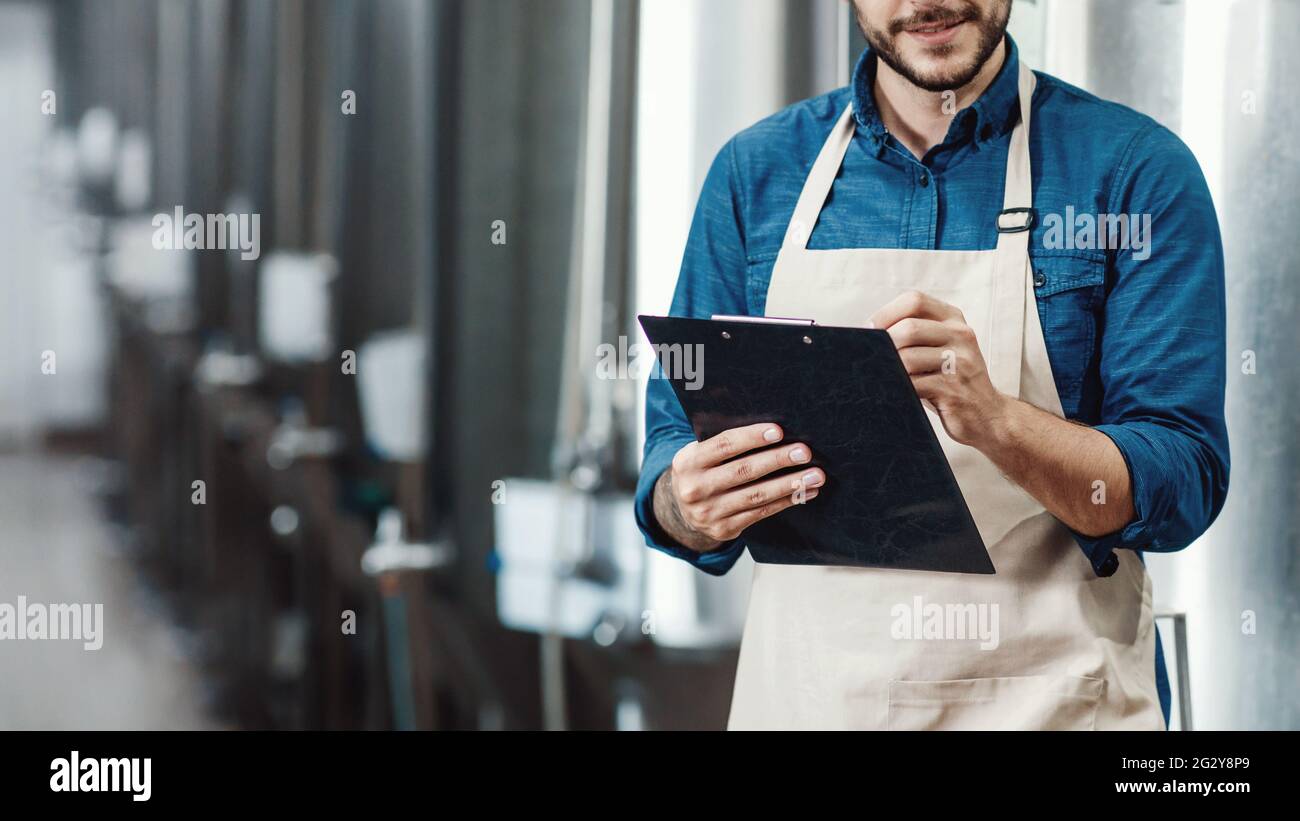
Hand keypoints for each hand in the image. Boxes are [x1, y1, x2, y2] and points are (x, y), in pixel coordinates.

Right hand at [653, 423, 825, 552]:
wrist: (682, 510)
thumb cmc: (702, 471)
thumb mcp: (700, 454)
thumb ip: (724, 444)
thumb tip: (772, 430)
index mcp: (688, 462)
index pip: (723, 445)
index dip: (752, 438)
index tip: (778, 431)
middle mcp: (695, 488)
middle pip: (744, 471)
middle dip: (778, 460)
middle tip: (804, 452)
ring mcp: (709, 512)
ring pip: (756, 495)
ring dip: (789, 484)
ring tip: (815, 475)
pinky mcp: (724, 529)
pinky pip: (761, 513)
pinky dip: (786, 501)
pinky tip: (805, 492)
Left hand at [869, 290, 1010, 448]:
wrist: (988, 415)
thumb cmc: (951, 381)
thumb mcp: (940, 348)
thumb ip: (915, 335)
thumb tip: (868, 331)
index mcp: (954, 319)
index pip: (915, 300)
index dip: (886, 313)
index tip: (869, 330)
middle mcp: (961, 335)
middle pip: (909, 328)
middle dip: (884, 344)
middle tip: (872, 358)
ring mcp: (960, 362)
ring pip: (907, 358)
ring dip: (889, 369)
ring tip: (884, 377)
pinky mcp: (953, 389)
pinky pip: (913, 384)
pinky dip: (897, 387)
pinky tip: (895, 391)